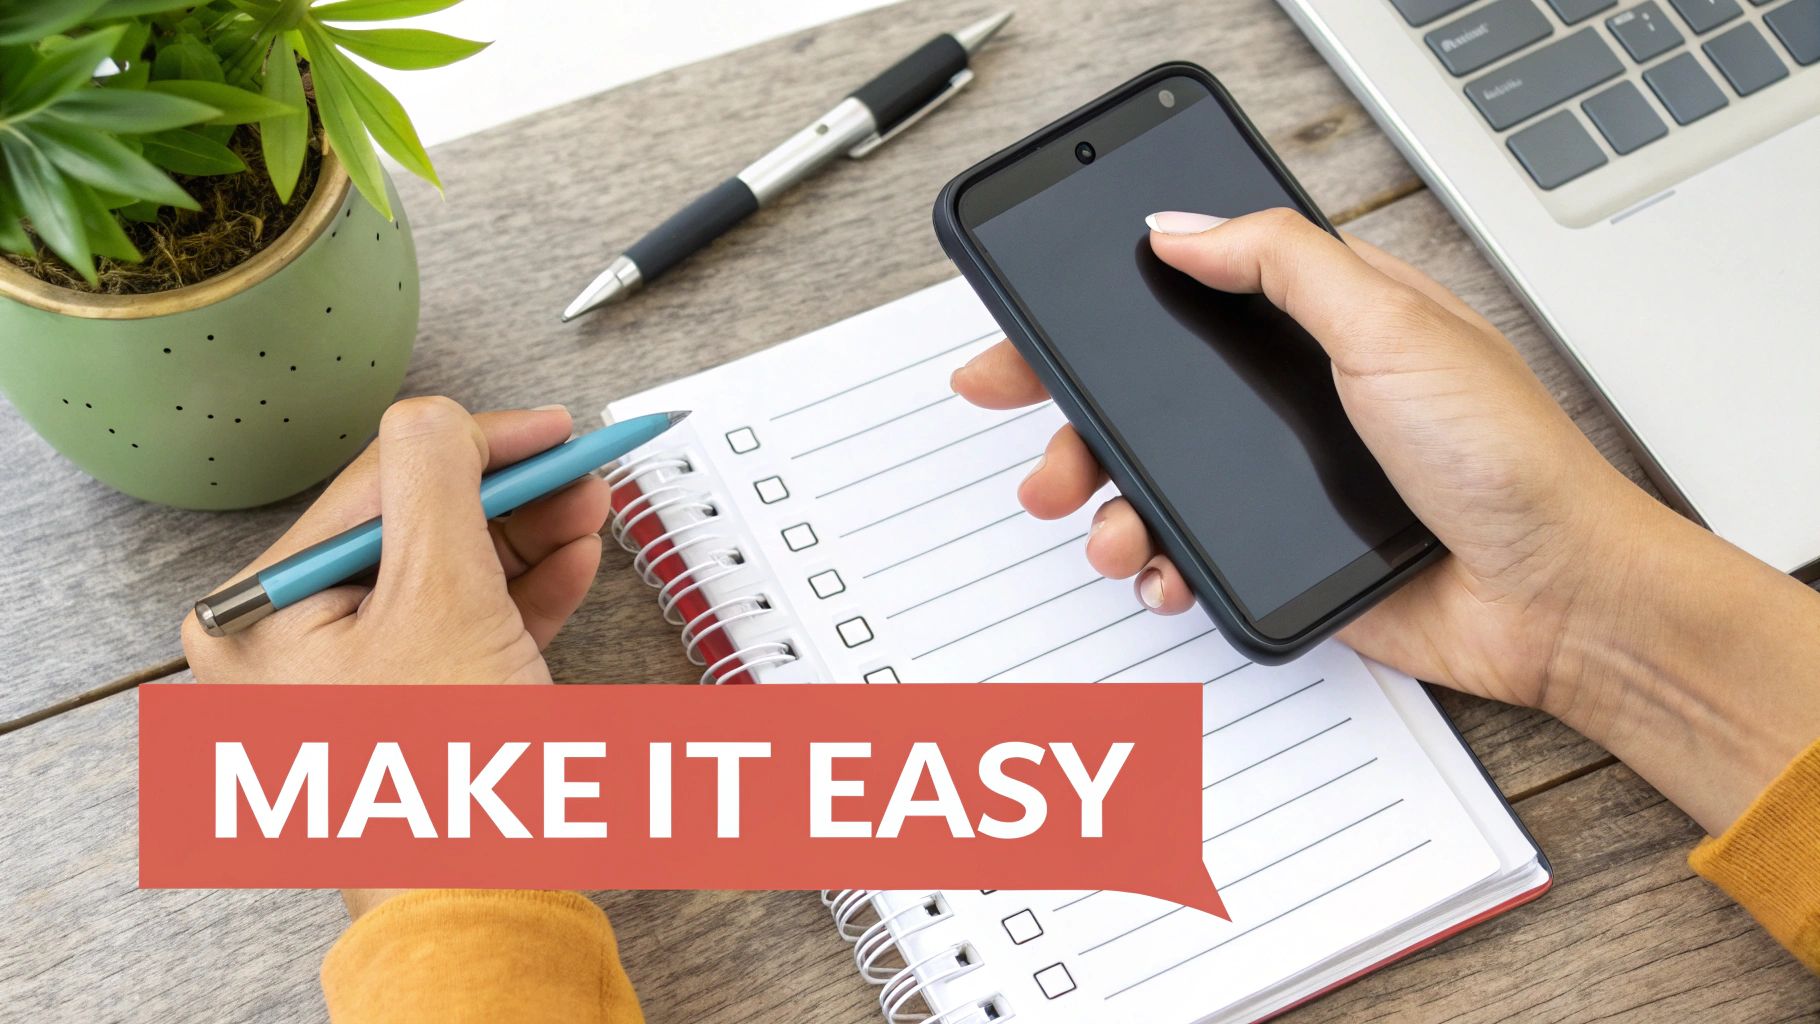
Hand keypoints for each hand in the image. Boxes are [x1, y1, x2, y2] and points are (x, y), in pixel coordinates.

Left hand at [182, 398, 613, 918]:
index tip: (550, 427)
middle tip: (580, 469)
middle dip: (511, 494)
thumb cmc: (444, 783)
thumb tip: (441, 414)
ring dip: (526, 536)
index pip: (378, 483)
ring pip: (448, 570)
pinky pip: (463, 621)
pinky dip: (521, 590)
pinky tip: (571, 561)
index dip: (477, 443)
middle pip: (417, 524)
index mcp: (263, 610)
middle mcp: (290, 639)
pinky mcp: (406, 701)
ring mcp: (349, 675)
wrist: (484, 903)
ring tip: (589, 511)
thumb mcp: (441, 599)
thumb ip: (437, 483)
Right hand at [953, 209, 1819, 832]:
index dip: (1092, 316)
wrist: (1551, 598)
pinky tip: (1158, 572)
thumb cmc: (1506, 459)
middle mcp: (1288, 396)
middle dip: (1072, 428)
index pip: (1179, 298)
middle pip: (1141, 399)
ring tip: (1104, 529)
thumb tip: (1182, 225)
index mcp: (1315, 322)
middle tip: (1043, 457)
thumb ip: (1281, 263)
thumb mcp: (1391, 325)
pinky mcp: (1279, 551)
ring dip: (1105, 507)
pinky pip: (1186, 554)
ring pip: (1150, 483)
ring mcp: (1279, 479)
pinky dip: (1154, 566)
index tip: (1022, 340)